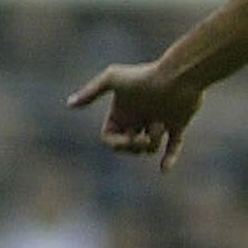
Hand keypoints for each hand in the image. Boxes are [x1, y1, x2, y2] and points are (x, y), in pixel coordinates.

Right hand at [66, 61, 203, 171]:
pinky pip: (174, 146)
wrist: (178, 76)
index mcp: (122, 110)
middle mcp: (138, 116)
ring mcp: (158, 120)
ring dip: (153, 140)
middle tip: (144, 139)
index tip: (127, 139)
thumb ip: (91, 92)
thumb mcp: (112, 79)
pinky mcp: (178, 123)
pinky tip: (164, 171)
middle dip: (134, 146)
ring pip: (151, 147)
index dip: (116, 143)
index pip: (110, 136)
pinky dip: (170, 158)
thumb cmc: (144, 77)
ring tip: (160, 123)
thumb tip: (69, 104)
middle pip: (129, 145)